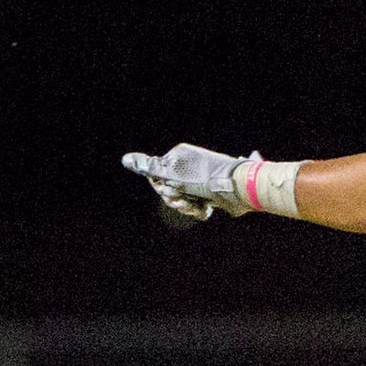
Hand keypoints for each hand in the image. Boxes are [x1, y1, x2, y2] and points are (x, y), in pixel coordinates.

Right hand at [122, 143, 251, 219]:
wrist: (240, 188)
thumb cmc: (206, 179)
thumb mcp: (175, 174)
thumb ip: (150, 167)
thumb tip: (125, 159)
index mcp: (178, 156)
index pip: (156, 174)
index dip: (160, 186)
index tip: (168, 191)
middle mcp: (188, 166)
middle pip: (169, 188)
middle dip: (174, 199)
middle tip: (183, 200)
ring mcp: (199, 180)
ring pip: (183, 198)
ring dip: (187, 206)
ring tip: (196, 205)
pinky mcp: (209, 192)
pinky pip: (197, 203)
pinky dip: (199, 209)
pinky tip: (206, 209)